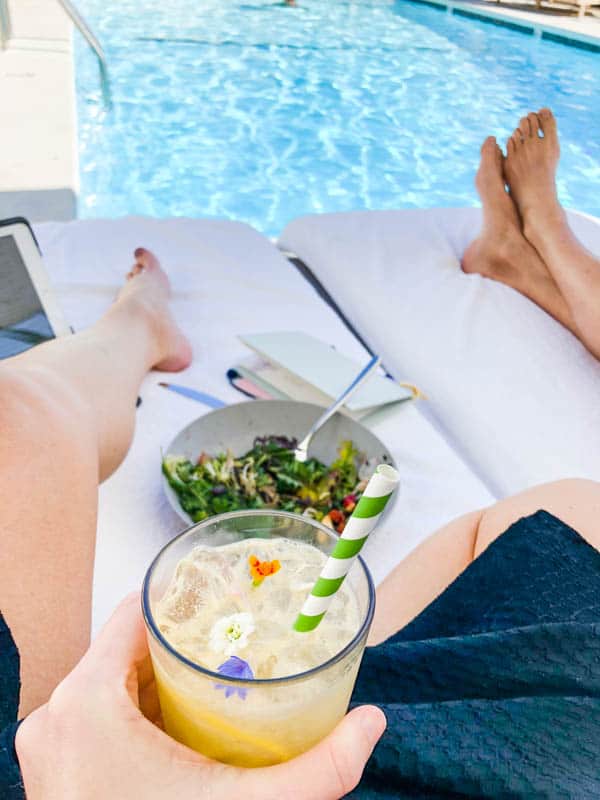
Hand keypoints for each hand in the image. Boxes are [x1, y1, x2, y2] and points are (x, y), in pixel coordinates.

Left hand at [16, 594, 385, 799]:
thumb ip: (317, 770)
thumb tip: (371, 723)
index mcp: (86, 701)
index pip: (137, 611)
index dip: (184, 600)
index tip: (227, 607)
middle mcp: (56, 715)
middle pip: (129, 647)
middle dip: (183, 646)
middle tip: (233, 651)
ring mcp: (49, 744)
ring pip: (114, 681)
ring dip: (160, 680)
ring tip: (211, 686)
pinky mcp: (54, 769)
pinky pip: (98, 715)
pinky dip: (138, 713)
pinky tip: (178, 728)